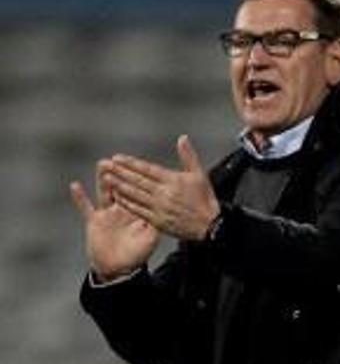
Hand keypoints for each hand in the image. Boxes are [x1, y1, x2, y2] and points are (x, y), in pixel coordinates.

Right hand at [71, 160, 159, 280]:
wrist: (119, 268)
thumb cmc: (138, 253)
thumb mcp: (151, 236)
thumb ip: (156, 222)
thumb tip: (167, 210)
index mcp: (138, 208)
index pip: (138, 189)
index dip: (137, 177)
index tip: (137, 162)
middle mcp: (122, 207)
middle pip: (121, 186)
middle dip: (120, 173)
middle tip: (117, 158)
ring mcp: (107, 213)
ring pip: (105, 192)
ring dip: (103, 179)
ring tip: (102, 163)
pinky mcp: (94, 221)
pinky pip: (85, 207)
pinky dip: (80, 197)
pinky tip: (75, 185)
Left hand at [102, 135, 219, 241]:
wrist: (209, 225)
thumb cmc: (204, 199)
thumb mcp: (200, 174)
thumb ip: (188, 156)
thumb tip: (182, 138)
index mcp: (173, 180)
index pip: (147, 169)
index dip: (131, 163)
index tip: (117, 158)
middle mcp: (164, 193)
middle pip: (137, 180)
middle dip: (120, 172)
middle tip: (105, 165)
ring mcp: (159, 207)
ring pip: (135, 194)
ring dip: (119, 186)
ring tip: (107, 178)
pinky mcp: (156, 220)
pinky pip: (137, 210)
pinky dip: (126, 202)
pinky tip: (117, 197)